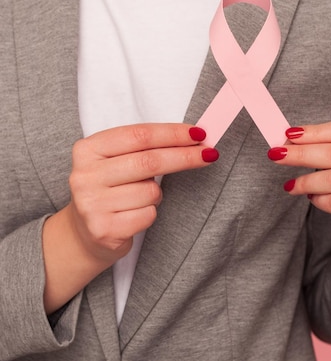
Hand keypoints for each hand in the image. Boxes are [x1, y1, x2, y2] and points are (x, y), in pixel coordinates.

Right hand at [66, 123, 217, 262]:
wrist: (84, 235)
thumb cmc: (110, 191)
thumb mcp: (115, 161)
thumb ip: (144, 148)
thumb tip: (194, 137)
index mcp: (87, 150)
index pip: (139, 135)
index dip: (173, 133)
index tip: (199, 133)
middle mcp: (85, 175)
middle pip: (149, 161)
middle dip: (185, 156)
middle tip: (209, 153)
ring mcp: (92, 204)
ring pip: (151, 191)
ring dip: (157, 194)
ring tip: (139, 198)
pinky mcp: (104, 229)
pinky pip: (148, 215)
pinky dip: (150, 213)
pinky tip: (133, 215)